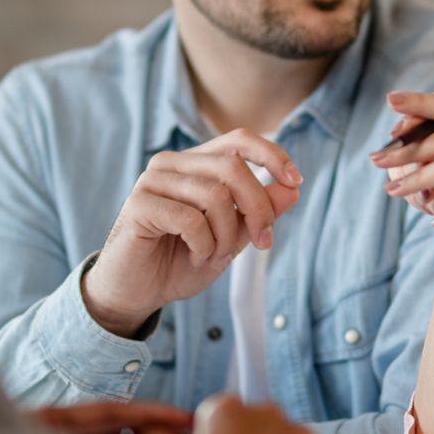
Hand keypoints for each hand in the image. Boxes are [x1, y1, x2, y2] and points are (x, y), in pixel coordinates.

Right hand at [84, 130, 302, 335]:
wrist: (136, 293)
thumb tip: (292, 189)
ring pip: (215, 195)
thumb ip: (258, 213)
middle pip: (233, 168)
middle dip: (258, 209)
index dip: (272, 154)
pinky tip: (196, 258)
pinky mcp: (139, 204)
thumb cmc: (180, 262)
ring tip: (215, 257)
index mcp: (195, 164)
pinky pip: (190, 219)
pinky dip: (204, 246)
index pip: (239, 140)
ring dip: (227, 236)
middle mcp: (173, 164)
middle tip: (263, 243)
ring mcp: (152, 181)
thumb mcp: (231, 239)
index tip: (296, 181)